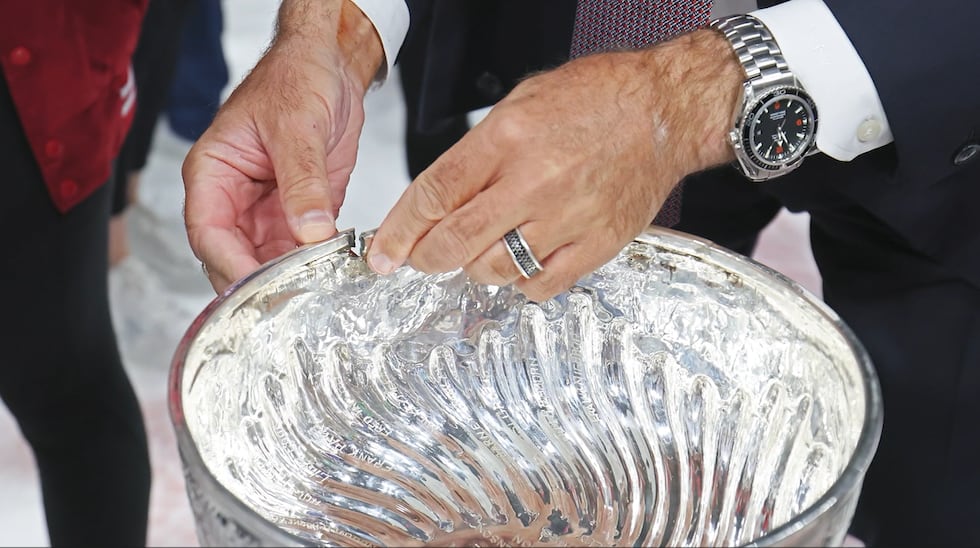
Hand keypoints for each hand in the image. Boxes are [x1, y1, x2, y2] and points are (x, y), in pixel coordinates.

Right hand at [182, 0, 382, 292]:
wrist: (330, 67)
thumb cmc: (296, 78)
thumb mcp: (298, 125)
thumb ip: (302, 181)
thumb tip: (310, 231)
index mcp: (213, 174)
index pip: (209, 233)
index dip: (230, 264)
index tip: (261, 287)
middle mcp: (233, 198)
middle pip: (233, 257)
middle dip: (260, 282)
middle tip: (292, 303)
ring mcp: (265, 210)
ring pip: (266, 261)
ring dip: (289, 280)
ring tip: (315, 295)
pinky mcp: (298, 214)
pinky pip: (300, 250)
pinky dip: (313, 266)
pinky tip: (331, 276)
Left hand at [367, 30, 742, 301]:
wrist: (665, 109)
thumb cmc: (597, 99)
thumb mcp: (520, 102)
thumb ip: (477, 152)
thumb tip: (436, 198)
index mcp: (508, 136)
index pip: (434, 194)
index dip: (399, 230)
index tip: (383, 252)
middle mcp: (536, 179)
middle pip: (455, 241)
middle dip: (425, 258)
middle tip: (419, 259)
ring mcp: (569, 216)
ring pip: (494, 270)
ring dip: (474, 267)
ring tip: (482, 249)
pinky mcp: (598, 243)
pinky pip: (540, 285)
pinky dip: (520, 281)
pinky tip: (522, 260)